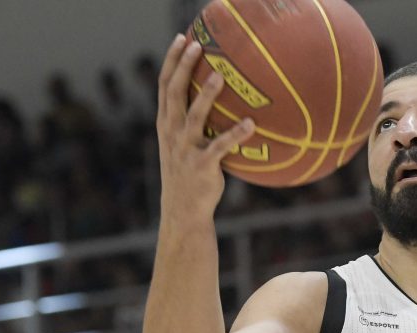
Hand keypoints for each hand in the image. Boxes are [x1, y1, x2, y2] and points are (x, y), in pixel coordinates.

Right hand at [156, 34, 255, 221]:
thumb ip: (193, 123)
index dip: (172, 61)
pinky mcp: (202, 165)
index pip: (164, 86)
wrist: (183, 210)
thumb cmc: (188, 174)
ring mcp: (186, 149)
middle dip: (183, 67)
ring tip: (221, 76)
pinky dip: (236, 135)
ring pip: (194, 116)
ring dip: (207, 96)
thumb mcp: (183, 145)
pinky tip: (251, 124)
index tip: (182, 38)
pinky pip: (220, 146)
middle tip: (196, 45)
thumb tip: (217, 101)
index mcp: (166, 124)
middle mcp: (172, 133)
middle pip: (175, 93)